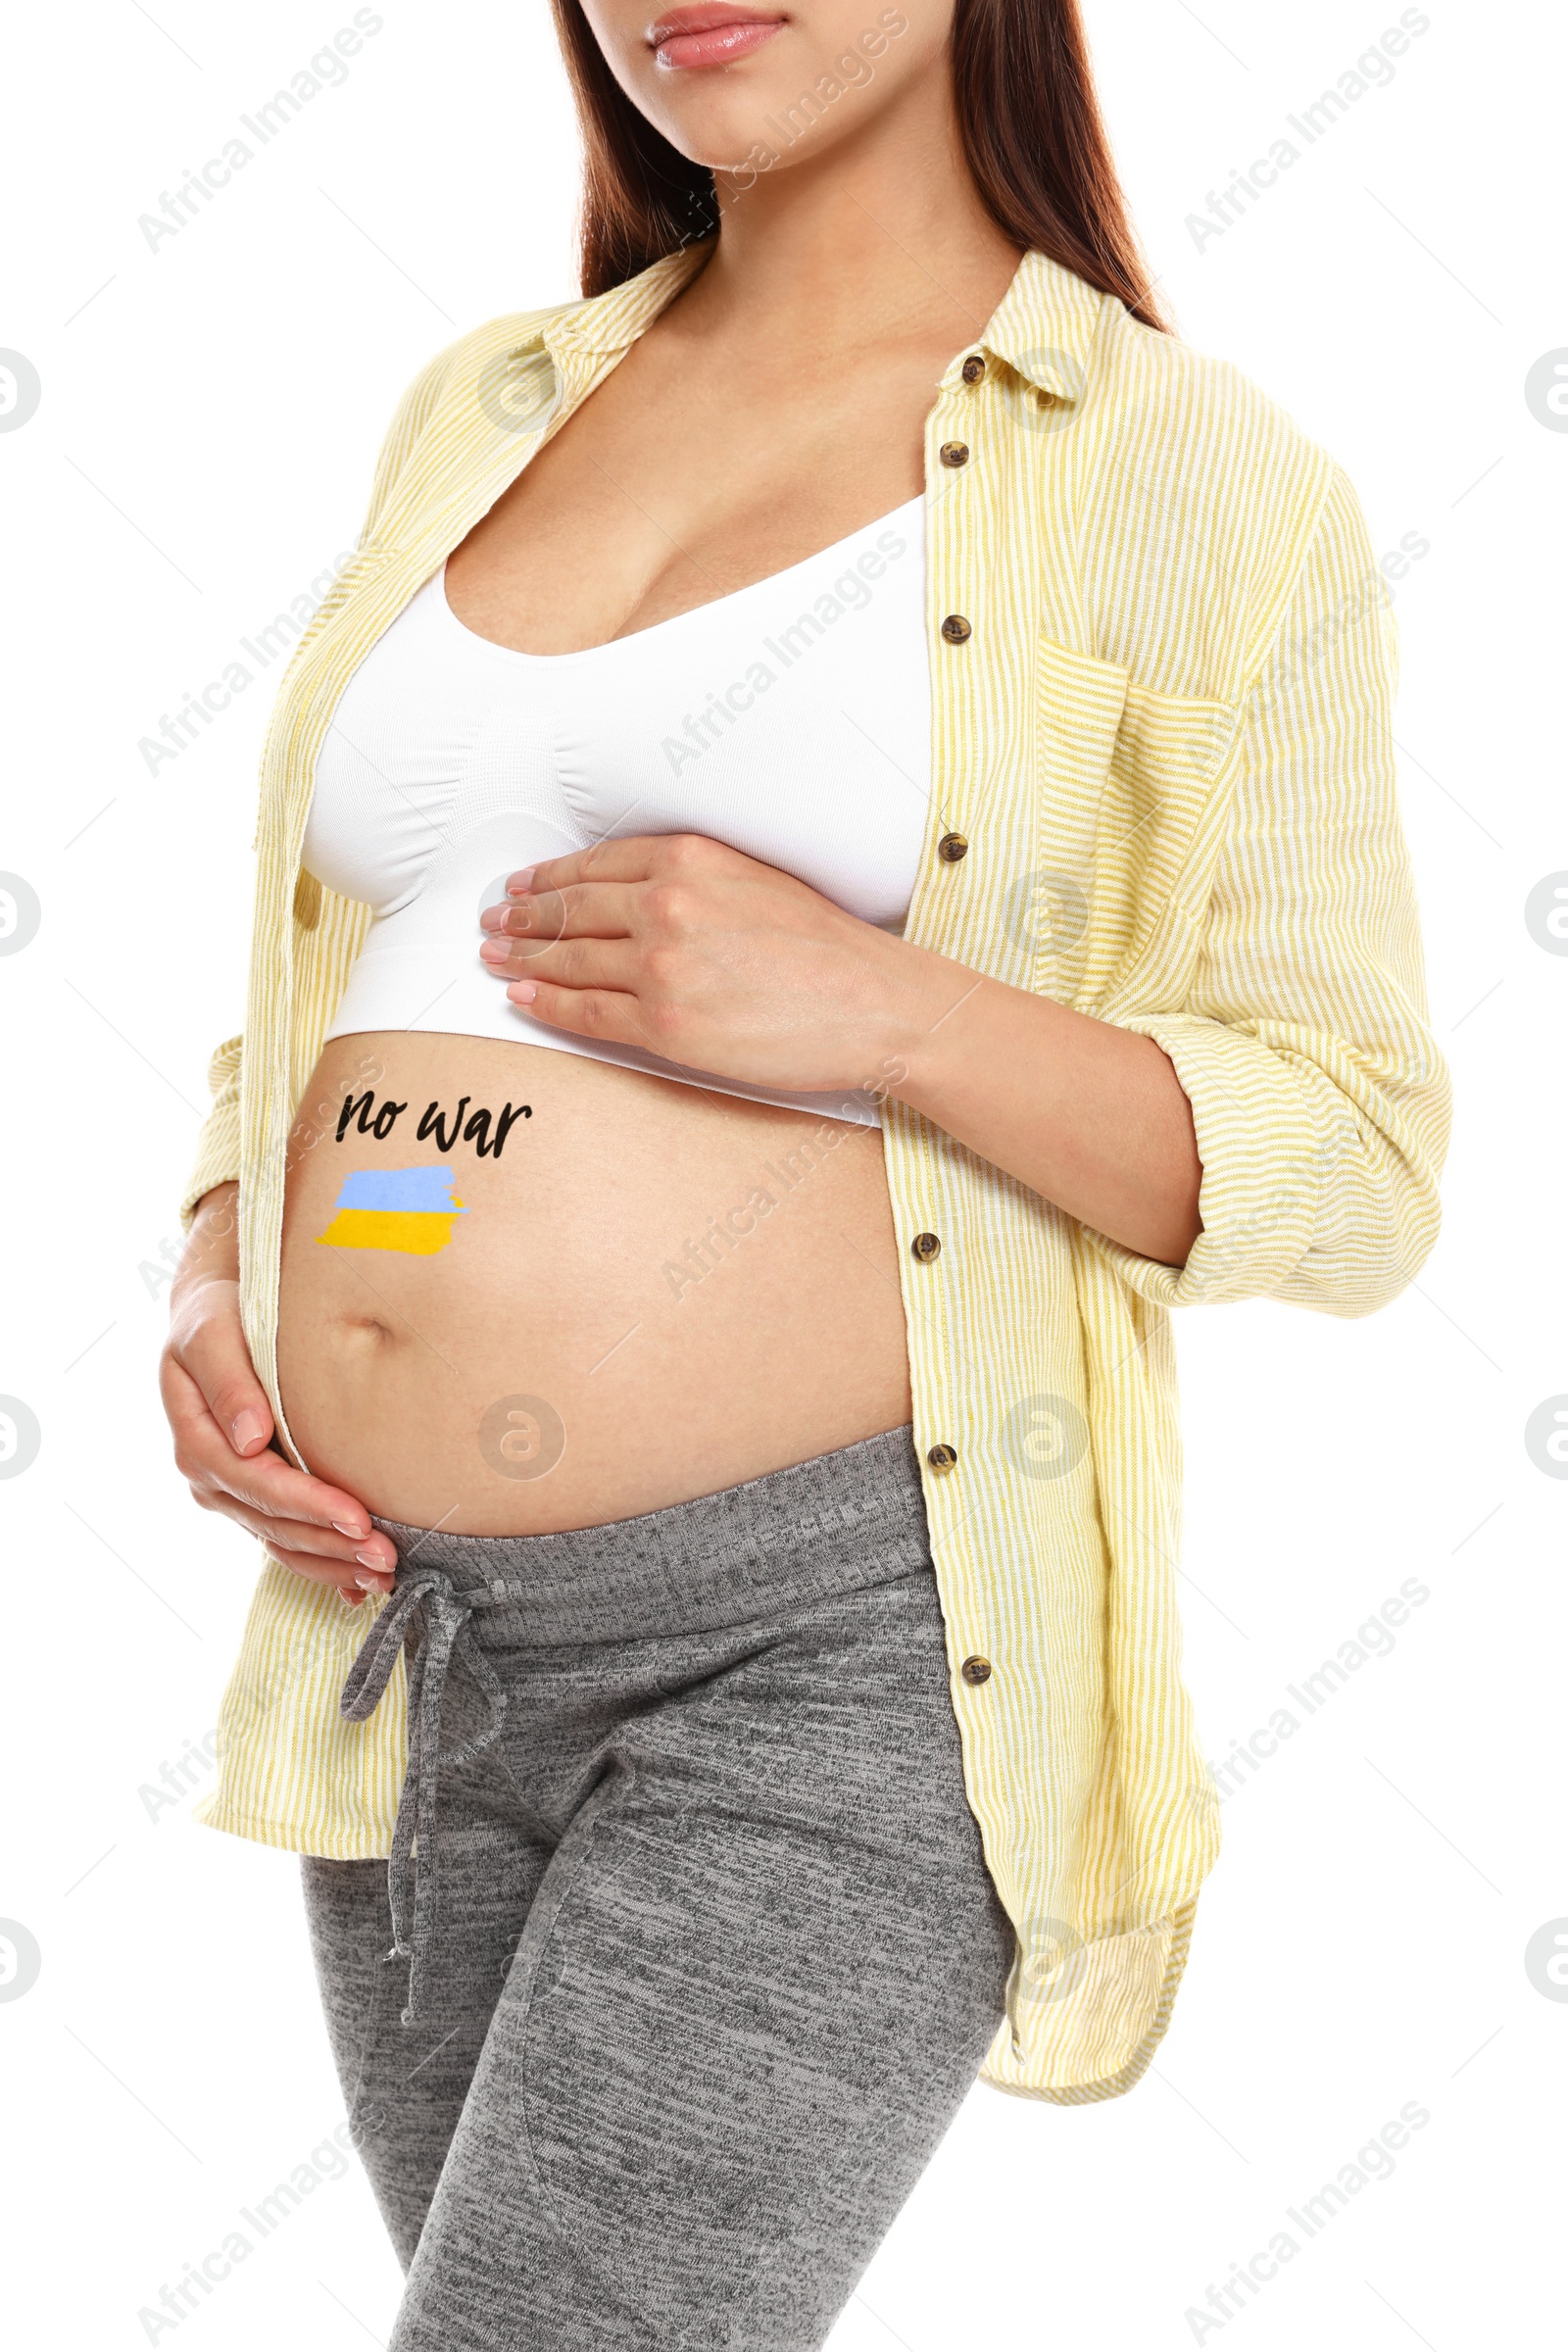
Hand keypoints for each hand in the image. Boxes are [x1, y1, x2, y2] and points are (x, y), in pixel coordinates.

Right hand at [160, 1186, 396, 1604]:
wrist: (220, 1315)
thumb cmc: (219, 1316)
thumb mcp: (211, 1332)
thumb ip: (228, 1380)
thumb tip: (249, 1438)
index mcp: (196, 1439)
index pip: (255, 1483)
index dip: (307, 1503)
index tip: (358, 1516)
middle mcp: (210, 1476)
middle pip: (273, 1522)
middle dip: (330, 1543)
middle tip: (386, 1556)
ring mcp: (232, 1494)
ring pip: (282, 1542)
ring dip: (332, 1563)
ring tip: (384, 1574)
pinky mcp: (256, 1499)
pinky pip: (288, 1542)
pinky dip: (323, 1566)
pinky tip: (360, 1587)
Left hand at [478, 833, 953, 1096]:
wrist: (872, 1004)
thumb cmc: (827, 948)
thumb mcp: (756, 880)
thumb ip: (693, 879)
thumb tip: (636, 894)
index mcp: (689, 858)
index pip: (596, 865)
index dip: (549, 878)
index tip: (523, 884)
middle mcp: (666, 904)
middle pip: (571, 909)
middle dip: (523, 916)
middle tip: (493, 920)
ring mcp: (661, 966)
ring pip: (569, 959)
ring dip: (522, 958)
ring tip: (495, 956)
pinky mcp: (664, 1025)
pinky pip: (586, 1011)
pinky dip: (545, 1002)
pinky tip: (521, 995)